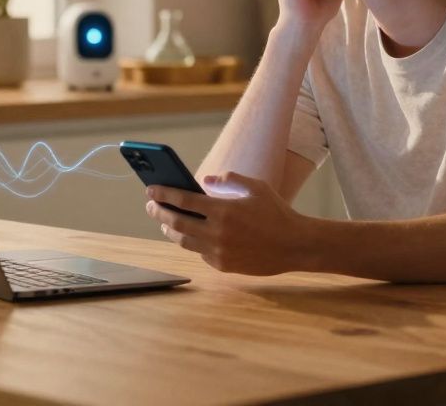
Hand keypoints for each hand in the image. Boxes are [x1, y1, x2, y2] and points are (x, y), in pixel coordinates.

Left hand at [144, 172, 313, 275]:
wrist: (295, 246)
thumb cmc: (276, 213)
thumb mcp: (256, 187)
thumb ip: (229, 180)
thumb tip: (206, 179)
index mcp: (223, 210)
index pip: (183, 200)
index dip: (163, 194)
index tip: (150, 189)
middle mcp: (217, 232)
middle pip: (175, 222)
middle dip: (158, 212)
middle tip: (151, 205)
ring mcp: (218, 252)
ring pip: (183, 241)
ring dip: (170, 230)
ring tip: (165, 222)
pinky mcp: (223, 265)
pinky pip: (200, 253)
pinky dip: (192, 242)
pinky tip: (191, 235)